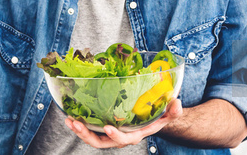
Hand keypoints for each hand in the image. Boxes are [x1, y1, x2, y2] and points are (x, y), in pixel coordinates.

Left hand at [64, 98, 182, 148]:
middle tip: (76, 124)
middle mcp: (121, 136)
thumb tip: (177, 104)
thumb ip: (173, 111)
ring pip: (94, 138)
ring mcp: (111, 133)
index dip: (117, 136)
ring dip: (80, 131)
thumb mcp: (168, 113)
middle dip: (88, 135)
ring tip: (69, 120)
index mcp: (136, 134)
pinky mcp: (104, 127)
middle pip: (102, 143)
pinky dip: (81, 124)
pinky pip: (91, 129)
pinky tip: (71, 115)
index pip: (126, 139)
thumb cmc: (159, 115)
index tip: (108, 127)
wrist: (152, 117)